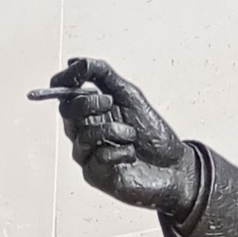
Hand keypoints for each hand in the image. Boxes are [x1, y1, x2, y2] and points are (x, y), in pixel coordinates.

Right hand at [29, 57, 200, 214]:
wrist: (174, 166)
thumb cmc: (153, 135)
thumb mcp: (130, 95)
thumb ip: (103, 75)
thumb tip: (75, 61)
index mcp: (90, 112)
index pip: (64, 93)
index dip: (66, 81)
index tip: (81, 74)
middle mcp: (84, 132)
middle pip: (67, 111)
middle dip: (90, 103)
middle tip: (111, 102)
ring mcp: (87, 154)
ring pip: (84, 135)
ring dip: (114, 130)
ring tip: (132, 135)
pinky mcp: (95, 175)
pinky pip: (99, 157)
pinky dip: (121, 152)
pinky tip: (131, 154)